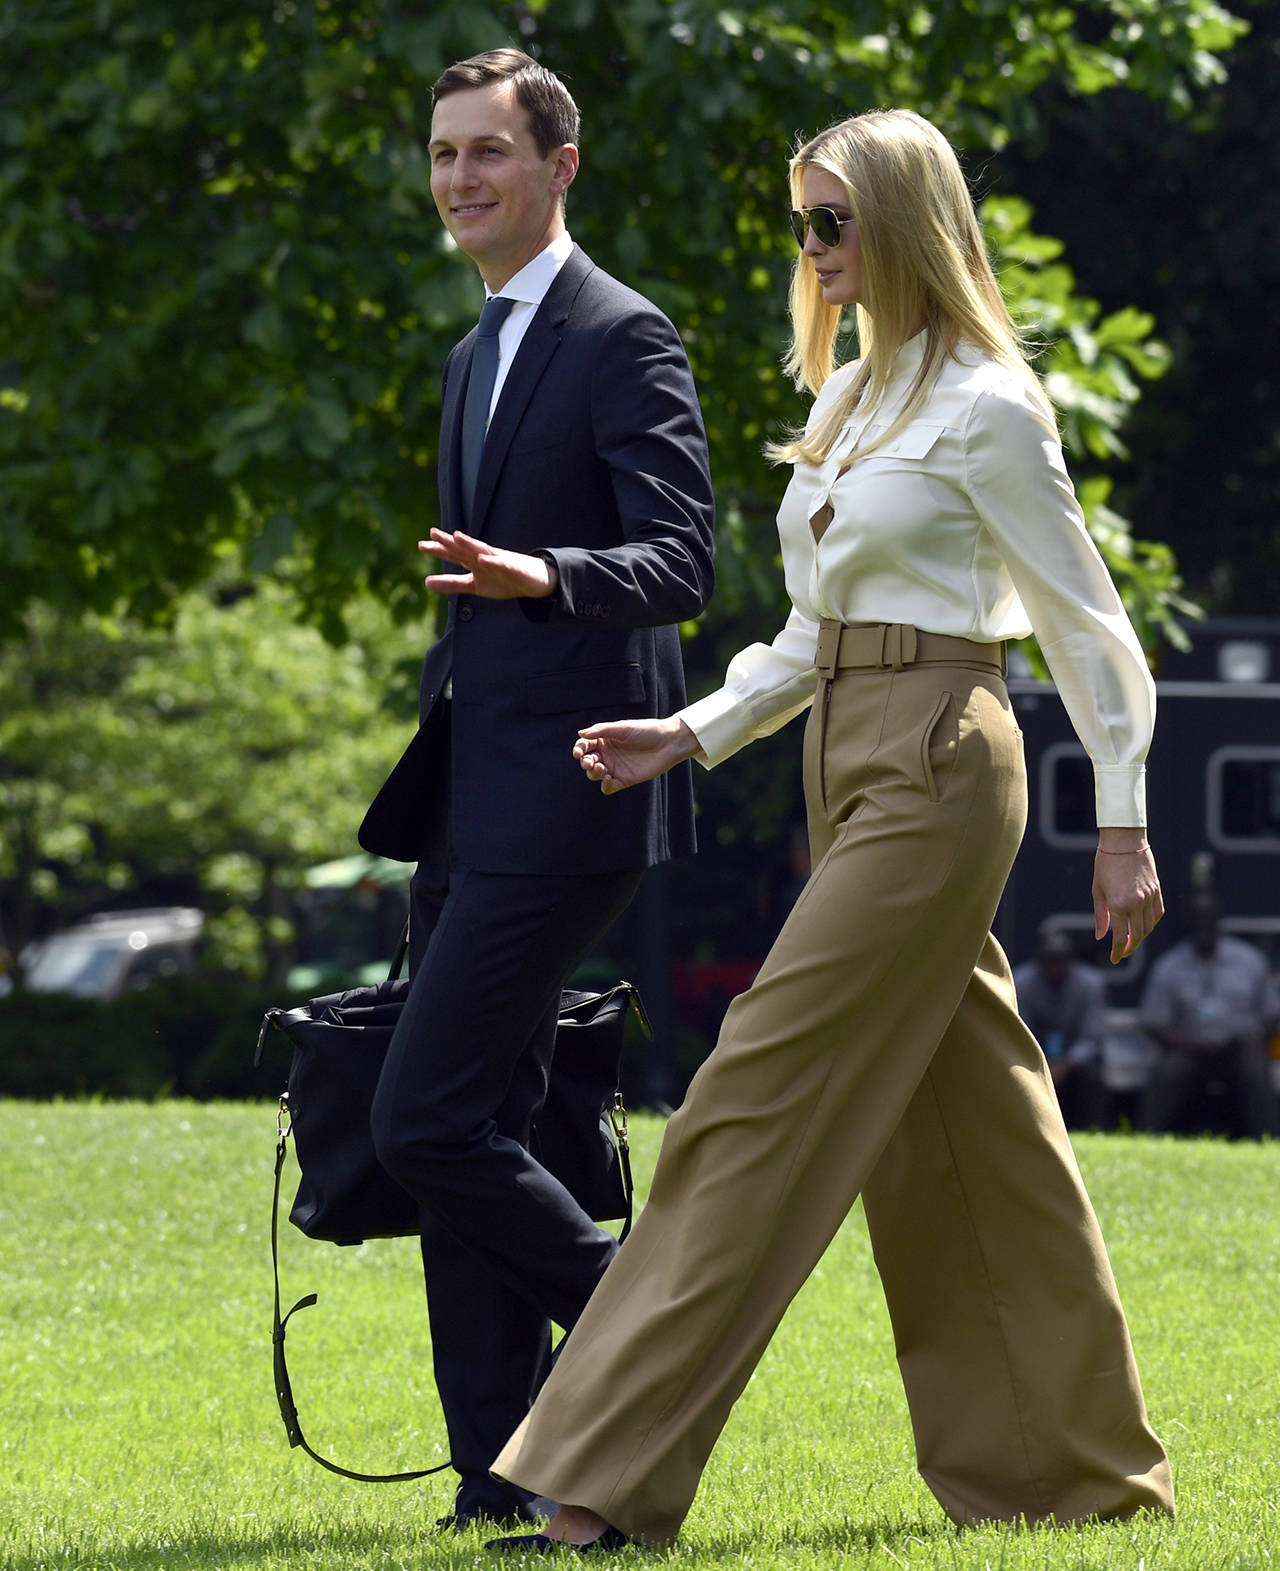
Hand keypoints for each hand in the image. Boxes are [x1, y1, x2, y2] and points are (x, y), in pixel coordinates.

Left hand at [419, 530, 555, 598]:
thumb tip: (426, 582)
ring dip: (469, 543)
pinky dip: (492, 561)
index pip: (454, 553)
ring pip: (482, 550)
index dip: (438, 549)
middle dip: (450, 541)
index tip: (421, 545)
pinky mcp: (512, 567)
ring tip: (456, 537)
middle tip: (433, 533)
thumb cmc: (503, 580)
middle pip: (464, 548)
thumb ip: (451, 583)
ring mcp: (498, 560)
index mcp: (474, 561)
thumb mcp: (474, 585)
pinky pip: (501, 564)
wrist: (534, 581)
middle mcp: (484, 557)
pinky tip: (482, 559)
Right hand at [574, 718, 701, 794]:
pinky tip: (609, 780)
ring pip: (595, 775)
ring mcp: (615, 768)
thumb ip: (601, 730)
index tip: (578, 753)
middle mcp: (608, 754)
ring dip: (593, 773)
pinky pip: (608, 787)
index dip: (578, 749)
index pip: (585, 746)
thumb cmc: (646, 731)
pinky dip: (605, 786)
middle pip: (587, 762)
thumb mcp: (623, 728)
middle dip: (585, 763)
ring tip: (601, 769)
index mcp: (605, 740)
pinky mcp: (624, 780)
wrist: (669, 742)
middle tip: (590, 762)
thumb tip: (580, 733)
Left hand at [1092, 834, 1163, 963]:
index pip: (1121, 937)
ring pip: (1149, 926)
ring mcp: (1149, 897)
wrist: (1124, 841)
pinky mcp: (1157, 890)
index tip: (1114, 960)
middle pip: (1137, 935)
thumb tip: (1101, 937)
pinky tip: (1144, 925)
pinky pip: (1158, 913)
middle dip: (1130, 948)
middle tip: (1122, 952)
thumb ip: (1101, 916)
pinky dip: (1152, 923)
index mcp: (1119, 904)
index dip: (1118, 952)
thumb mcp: (1098, 890)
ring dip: (1141, 936)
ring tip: (1131, 939)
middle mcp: (1136, 903)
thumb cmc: (1105, 864)